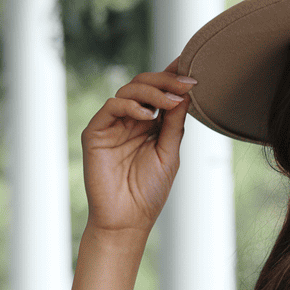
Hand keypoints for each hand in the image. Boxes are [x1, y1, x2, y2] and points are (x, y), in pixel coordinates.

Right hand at [81, 58, 196, 236]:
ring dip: (153, 92)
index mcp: (149, 124)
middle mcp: (130, 120)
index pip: (160, 93)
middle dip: (167, 81)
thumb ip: (174, 124)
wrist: (127, 220)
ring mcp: (112, 124)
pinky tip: (147, 116)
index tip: (193, 69)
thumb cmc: (149, 192)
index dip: (173, 78)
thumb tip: (185, 93)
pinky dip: (130, 106)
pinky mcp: (96, 132)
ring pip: (129, 90)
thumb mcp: (169, 153)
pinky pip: (111, 107)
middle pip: (145, 85)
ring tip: (172, 100)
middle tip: (186, 82)